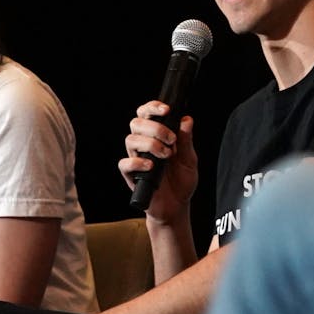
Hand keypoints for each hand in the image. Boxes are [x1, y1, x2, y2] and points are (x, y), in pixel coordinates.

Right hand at [118, 101, 197, 224]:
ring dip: (150, 144)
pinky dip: (137, 162)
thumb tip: (186, 120)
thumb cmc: (182, 182)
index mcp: (156, 136)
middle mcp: (143, 145)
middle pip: (136, 123)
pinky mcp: (131, 175)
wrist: (176, 206)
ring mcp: (136, 159)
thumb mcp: (190, 160)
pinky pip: (124, 163)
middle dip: (155, 127)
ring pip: (130, 140)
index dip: (152, 107)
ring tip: (166, 155)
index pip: (147, 114)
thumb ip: (186, 141)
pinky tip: (151, 166)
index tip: (166, 109)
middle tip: (171, 140)